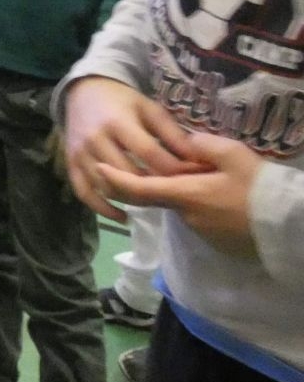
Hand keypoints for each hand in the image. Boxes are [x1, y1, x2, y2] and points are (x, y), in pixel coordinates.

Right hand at [63, 76, 201, 220]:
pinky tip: (123, 216)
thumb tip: (195, 160)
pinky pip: (85, 193)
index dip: (172, 169)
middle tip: (176, 194)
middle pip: (128, 174)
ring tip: (154, 203)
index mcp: (118, 122)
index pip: (148, 153)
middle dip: (155, 187)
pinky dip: (103, 209)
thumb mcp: (150, 109)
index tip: (193, 177)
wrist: (83, 93)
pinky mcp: (70, 164)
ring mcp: (80, 154)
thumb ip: (171, 134)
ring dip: (133, 200)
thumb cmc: (123, 102)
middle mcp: (95, 139)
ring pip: (107, 187)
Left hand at [96, 132, 263, 257]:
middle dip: (149, 181)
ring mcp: (200, 231)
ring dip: (180, 192)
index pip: (136, 189)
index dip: (113, 179)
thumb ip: (204, 145)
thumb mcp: (234, 156)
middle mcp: (185, 215)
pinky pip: (197, 217)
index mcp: (184, 194)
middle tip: (152, 162)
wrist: (290, 228)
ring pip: (178, 206)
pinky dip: (197, 203)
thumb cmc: (261, 189)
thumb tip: (186, 141)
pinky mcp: (214, 240)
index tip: (97, 169)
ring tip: (203, 174)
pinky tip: (216, 193)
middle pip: (157, 197)